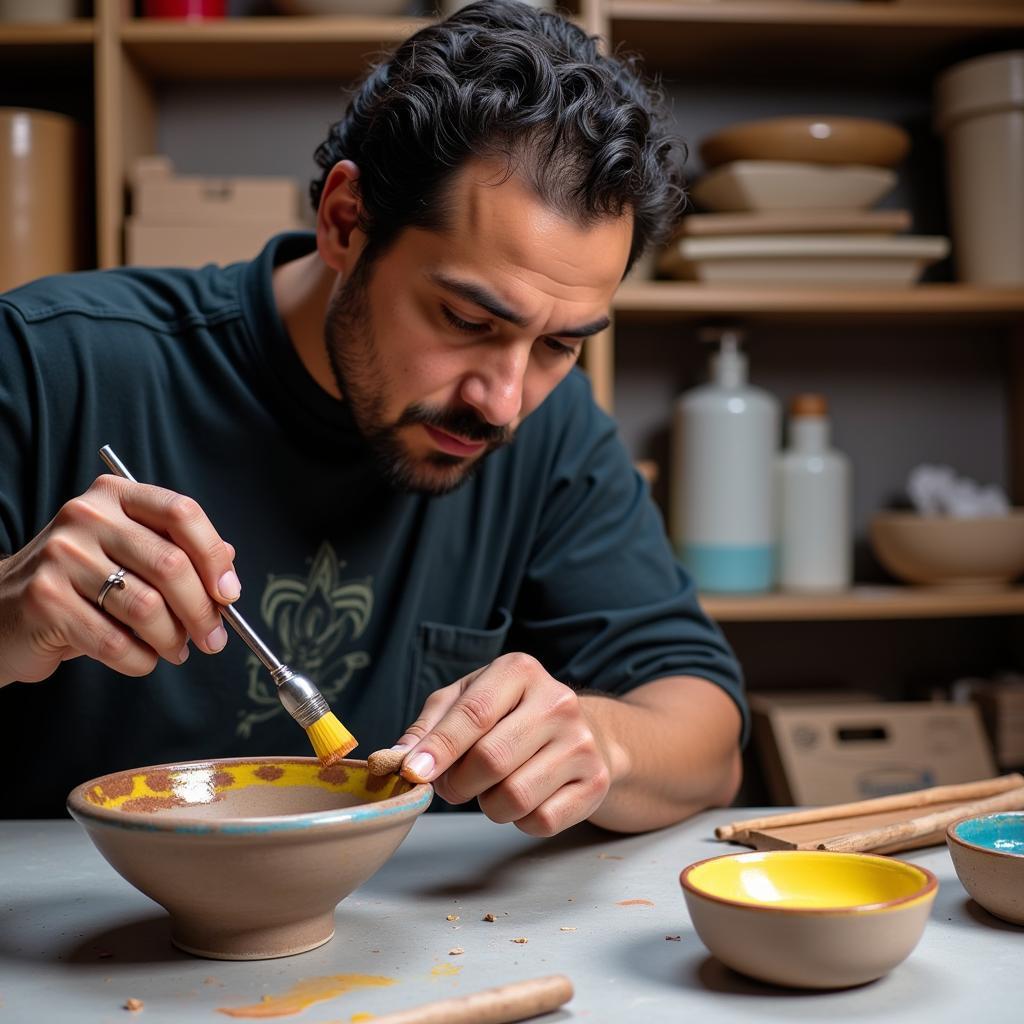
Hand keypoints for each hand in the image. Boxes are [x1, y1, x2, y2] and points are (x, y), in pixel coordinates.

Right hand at [0, 474, 237, 685]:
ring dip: (172, 639)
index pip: (182, 512)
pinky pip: (114, 641)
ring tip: (176, 650)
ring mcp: (61, 556)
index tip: (229, 593)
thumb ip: (176, 551)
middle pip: (171, 564)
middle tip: (213, 638)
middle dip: (202, 611)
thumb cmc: (81, 583)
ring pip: (146, 607)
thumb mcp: (128, 554)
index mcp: (115, 495)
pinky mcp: (44, 599)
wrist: (4, 609)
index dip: (213, 556)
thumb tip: (227, 569)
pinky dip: (140, 659)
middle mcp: (87, 516)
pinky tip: (143, 659)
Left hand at [392, 653, 614, 835]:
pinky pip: (540, 821)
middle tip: (452, 785)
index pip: (474, 712)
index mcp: (520, 671)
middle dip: (458, 783)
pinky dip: (519, 821)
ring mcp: (582, 743)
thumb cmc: (511, 715)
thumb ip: (430, 726)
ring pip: (514, 797)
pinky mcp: (595, 783)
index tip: (413, 773)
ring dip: (488, 805)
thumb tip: (394, 759)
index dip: (440, 748)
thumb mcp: (468, 700)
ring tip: (491, 788)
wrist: (586, 733)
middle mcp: (557, 701)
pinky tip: (524, 798)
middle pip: (490, 760)